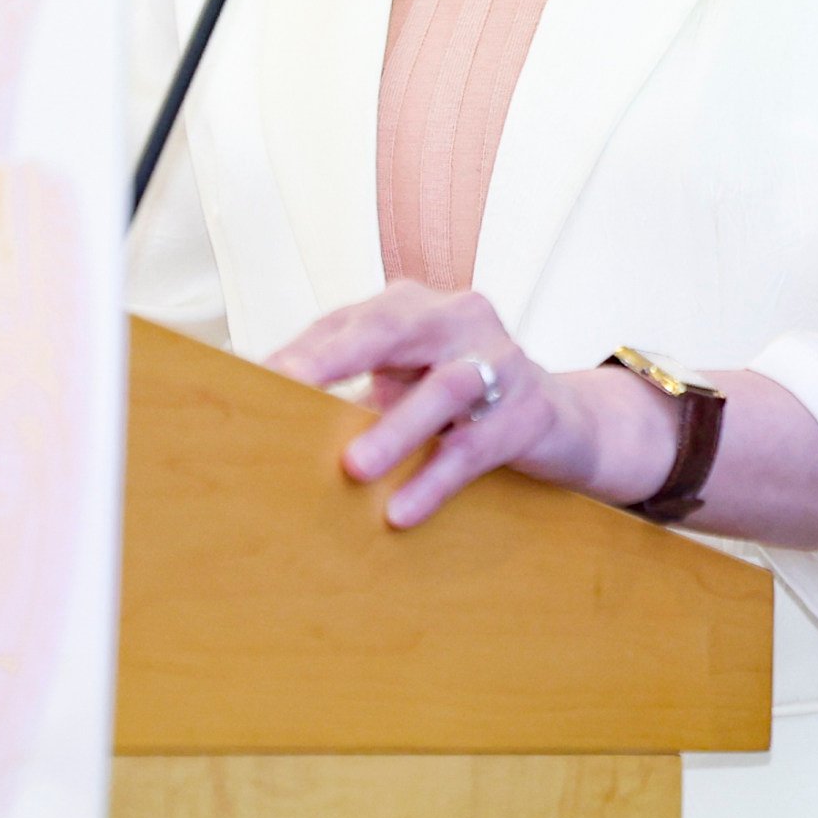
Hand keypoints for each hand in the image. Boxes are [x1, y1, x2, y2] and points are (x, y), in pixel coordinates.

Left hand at [262, 282, 672, 528]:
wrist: (563, 423)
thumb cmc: (460, 402)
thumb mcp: (404, 382)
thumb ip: (350, 389)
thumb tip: (261, 414)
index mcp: (417, 306)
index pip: (351, 320)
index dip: (304, 347)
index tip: (254, 376)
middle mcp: (460, 317)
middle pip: (393, 328)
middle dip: (335, 357)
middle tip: (286, 384)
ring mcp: (501, 358)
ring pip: (442, 388)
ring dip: (393, 429)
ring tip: (352, 468)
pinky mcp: (531, 409)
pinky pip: (476, 446)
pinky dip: (436, 479)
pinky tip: (402, 511)